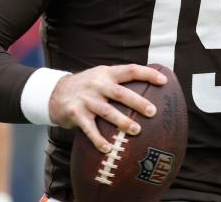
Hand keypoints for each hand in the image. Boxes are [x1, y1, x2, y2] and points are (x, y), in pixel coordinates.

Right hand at [49, 64, 166, 152]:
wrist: (55, 93)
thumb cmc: (87, 86)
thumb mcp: (101, 76)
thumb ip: (120, 80)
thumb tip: (150, 87)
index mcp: (107, 73)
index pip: (130, 70)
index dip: (147, 74)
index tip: (164, 81)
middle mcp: (97, 84)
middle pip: (120, 93)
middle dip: (137, 102)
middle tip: (153, 111)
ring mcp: (86, 99)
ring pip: (106, 111)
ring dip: (122, 121)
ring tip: (136, 130)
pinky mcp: (75, 113)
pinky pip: (89, 128)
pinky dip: (99, 139)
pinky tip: (109, 149)